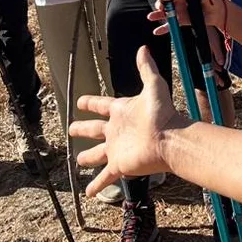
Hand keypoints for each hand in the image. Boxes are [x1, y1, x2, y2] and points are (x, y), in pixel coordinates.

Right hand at [71, 47, 189, 195]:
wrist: (170, 139)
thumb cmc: (162, 113)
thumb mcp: (153, 86)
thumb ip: (146, 68)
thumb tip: (143, 47)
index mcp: (121, 112)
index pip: (101, 105)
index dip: (91, 103)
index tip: (81, 101)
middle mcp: (117, 130)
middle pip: (95, 130)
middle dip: (82, 129)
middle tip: (71, 129)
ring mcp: (117, 149)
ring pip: (97, 154)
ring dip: (88, 158)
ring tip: (78, 160)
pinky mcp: (119, 165)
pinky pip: (104, 177)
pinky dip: (96, 185)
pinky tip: (87, 194)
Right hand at [147, 0, 226, 32]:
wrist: (219, 13)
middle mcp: (180, 1)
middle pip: (167, 3)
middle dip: (160, 4)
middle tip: (160, 7)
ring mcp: (180, 12)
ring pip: (166, 13)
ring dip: (158, 15)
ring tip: (151, 17)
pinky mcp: (181, 21)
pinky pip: (171, 25)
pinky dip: (164, 28)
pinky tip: (156, 31)